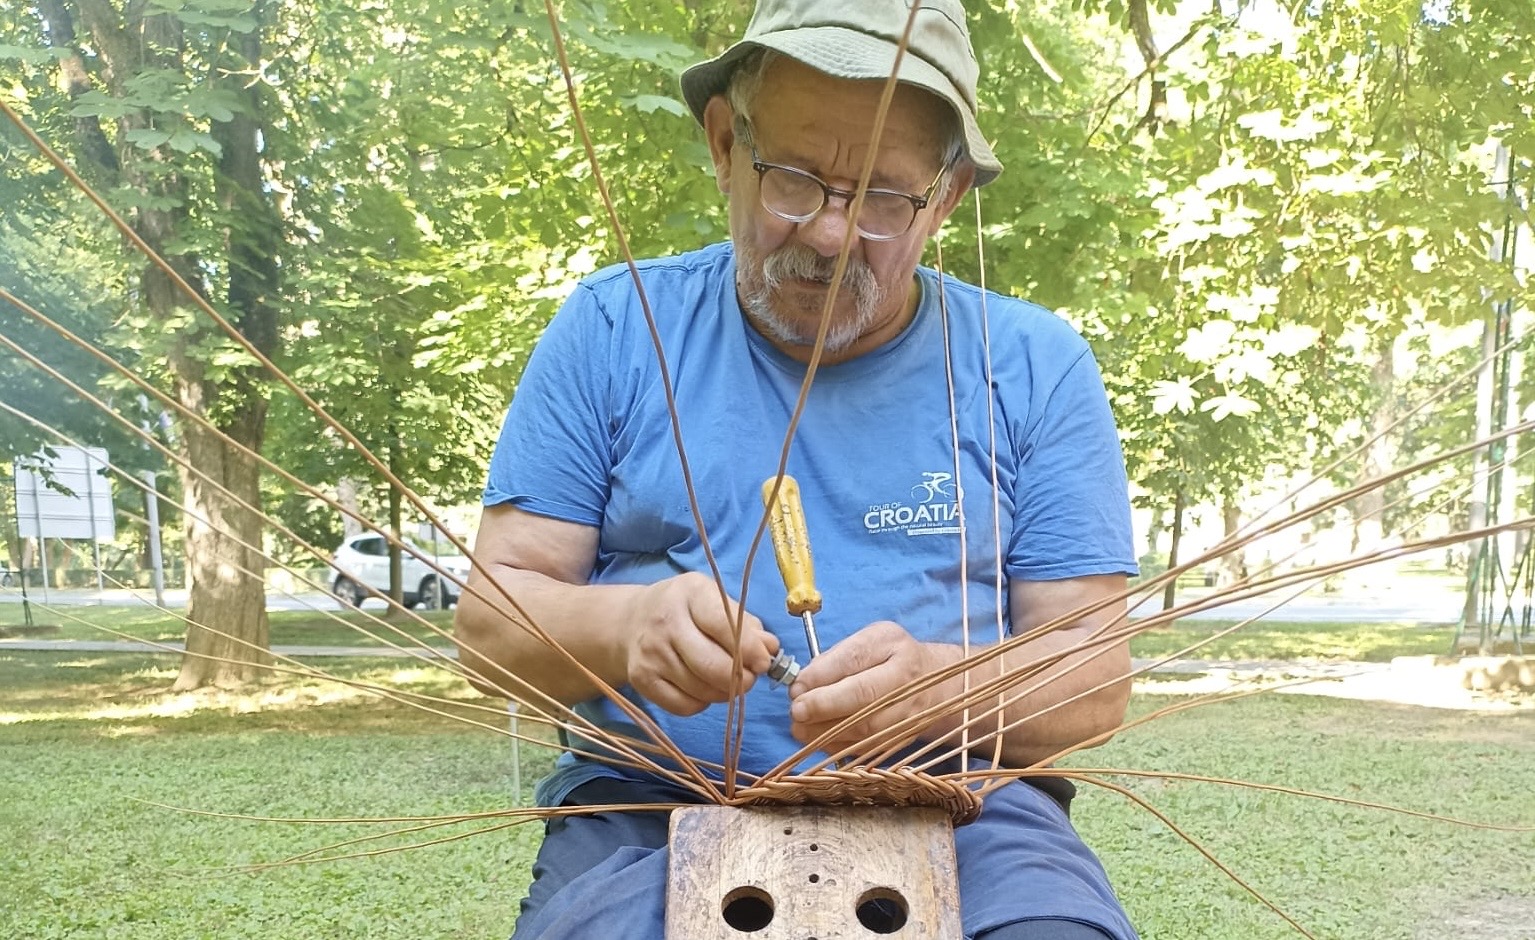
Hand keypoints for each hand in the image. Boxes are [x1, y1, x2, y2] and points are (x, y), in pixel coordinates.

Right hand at [625, 572, 779, 715]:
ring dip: (724, 693)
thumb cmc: (685, 610)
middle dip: (740, 679)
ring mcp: (651, 653)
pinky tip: (703, 689)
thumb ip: (746, 624)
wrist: (631, 621)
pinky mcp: (642, 679)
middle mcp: (666, 621)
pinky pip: (684, 706)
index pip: (723, 625)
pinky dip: (702, 703)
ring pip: (700, 690)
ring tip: (728, 681)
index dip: (749, 649)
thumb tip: (771, 648)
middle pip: (711, 665)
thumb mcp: (715, 601)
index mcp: (690, 593)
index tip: (764, 662)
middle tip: (749, 678)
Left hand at [787, 620, 951, 755]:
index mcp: (890, 643)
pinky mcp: (902, 738)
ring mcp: (908, 711)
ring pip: (864, 728)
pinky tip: (819, 740)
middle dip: (824, 706)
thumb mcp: (867, 642)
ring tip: (800, 728)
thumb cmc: (890, 659)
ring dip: (825, 732)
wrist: (937, 686)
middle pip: (863, 696)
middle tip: (797, 711)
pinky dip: (838, 747)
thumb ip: (834, 658)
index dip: (822, 676)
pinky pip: (866, 747)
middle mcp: (905, 677)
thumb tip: (802, 684)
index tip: (797, 687)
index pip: (854, 658)